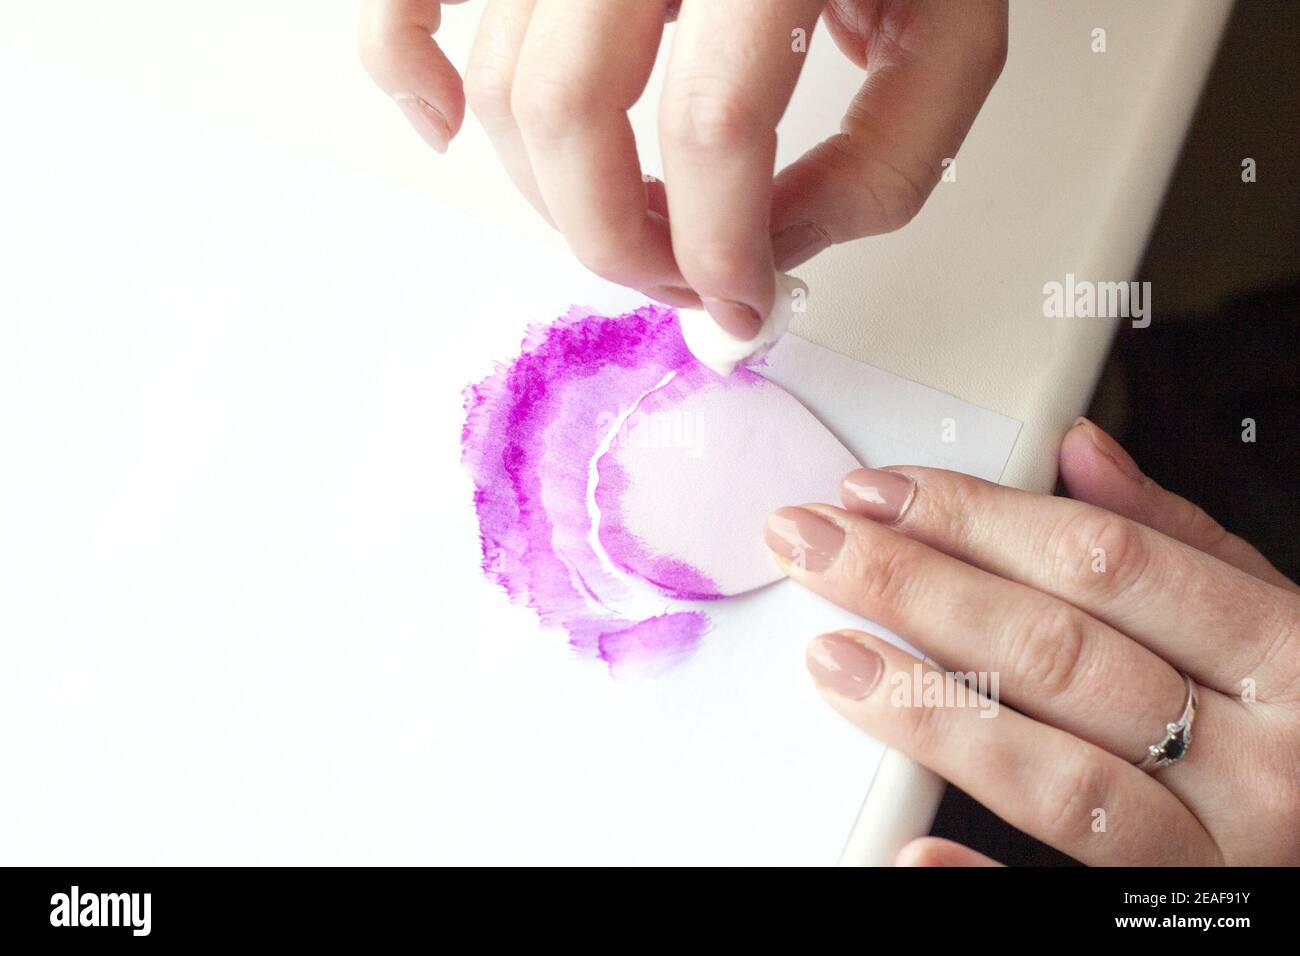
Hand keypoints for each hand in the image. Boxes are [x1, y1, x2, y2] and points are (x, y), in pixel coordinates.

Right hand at [359, 0, 1006, 335]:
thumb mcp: (952, 30)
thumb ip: (885, 163)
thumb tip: (768, 255)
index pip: (711, 130)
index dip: (718, 251)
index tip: (738, 304)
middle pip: (570, 110)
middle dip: (616, 240)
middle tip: (671, 279)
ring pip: (502, 79)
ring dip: (549, 192)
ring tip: (623, 217)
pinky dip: (404, 66)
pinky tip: (446, 128)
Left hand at [764, 418, 1299, 865]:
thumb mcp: (1277, 620)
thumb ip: (1180, 540)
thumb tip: (1080, 454)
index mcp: (1286, 659)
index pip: (1103, 563)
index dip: (974, 519)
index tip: (878, 494)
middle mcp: (1261, 763)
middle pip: (1057, 654)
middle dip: (917, 588)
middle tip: (817, 548)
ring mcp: (1217, 857)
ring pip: (1052, 776)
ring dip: (927, 710)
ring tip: (833, 657)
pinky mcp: (1171, 923)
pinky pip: (1061, 906)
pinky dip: (980, 883)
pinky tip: (910, 849)